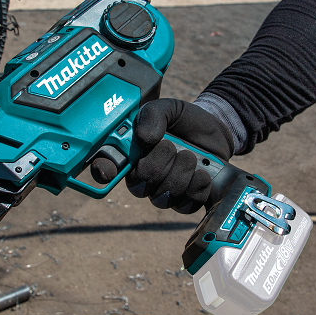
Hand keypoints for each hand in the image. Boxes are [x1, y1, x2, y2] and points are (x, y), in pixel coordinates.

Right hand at [91, 99, 233, 213]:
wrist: (213, 128)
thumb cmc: (182, 119)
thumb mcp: (167, 108)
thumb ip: (153, 116)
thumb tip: (145, 138)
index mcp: (130, 154)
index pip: (106, 168)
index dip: (102, 172)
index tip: (109, 170)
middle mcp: (143, 177)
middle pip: (139, 187)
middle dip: (157, 166)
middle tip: (172, 146)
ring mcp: (164, 191)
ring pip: (162, 199)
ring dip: (179, 176)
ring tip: (190, 157)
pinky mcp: (186, 200)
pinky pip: (186, 206)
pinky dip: (196, 189)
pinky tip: (202, 173)